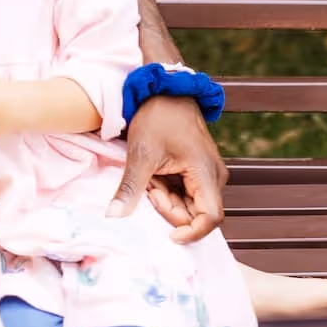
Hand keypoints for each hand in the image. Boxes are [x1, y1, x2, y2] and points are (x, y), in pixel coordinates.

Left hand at [108, 93, 226, 242]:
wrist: (164, 90)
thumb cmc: (157, 117)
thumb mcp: (140, 154)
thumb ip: (130, 188)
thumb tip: (113, 216)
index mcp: (207, 173)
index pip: (211, 218)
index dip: (191, 232)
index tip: (168, 236)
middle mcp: (213, 177)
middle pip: (195, 213)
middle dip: (168, 208)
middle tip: (149, 186)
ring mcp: (206, 173)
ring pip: (188, 203)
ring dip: (166, 197)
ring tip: (150, 176)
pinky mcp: (197, 170)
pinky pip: (185, 192)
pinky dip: (167, 189)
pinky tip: (154, 175)